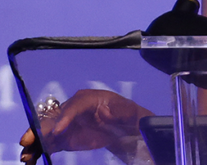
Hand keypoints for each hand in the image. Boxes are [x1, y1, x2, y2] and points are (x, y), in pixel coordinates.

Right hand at [19, 89, 151, 163]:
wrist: (123, 126)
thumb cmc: (126, 114)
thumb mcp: (127, 111)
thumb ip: (119, 112)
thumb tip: (108, 113)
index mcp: (86, 99)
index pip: (73, 107)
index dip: (65, 118)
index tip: (58, 131)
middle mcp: (71, 110)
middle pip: (52, 118)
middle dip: (40, 129)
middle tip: (27, 141)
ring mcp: (65, 124)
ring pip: (46, 132)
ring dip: (34, 142)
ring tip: (26, 155)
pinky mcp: (63, 138)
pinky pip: (48, 144)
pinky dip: (39, 151)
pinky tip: (31, 159)